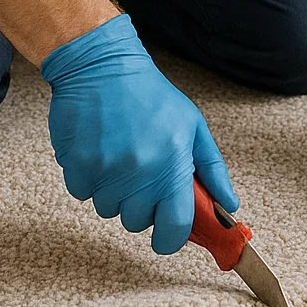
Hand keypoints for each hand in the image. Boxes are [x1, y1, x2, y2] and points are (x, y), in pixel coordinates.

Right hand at [41, 13, 238, 254]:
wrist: (102, 67)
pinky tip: (97, 150)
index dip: (170, 239)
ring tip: (118, 155)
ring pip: (108, 209)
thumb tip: (229, 205)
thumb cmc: (150, 95)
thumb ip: (212, 169)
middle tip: (141, 174)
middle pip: (137, 222)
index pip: (175, 228)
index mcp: (173, 166)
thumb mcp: (192, 126)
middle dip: (140, 205)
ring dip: (113, 191)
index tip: (166, 236)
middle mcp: (140, 175)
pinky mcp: (77, 167)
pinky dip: (88, 178)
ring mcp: (106, 173)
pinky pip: (83, 193)